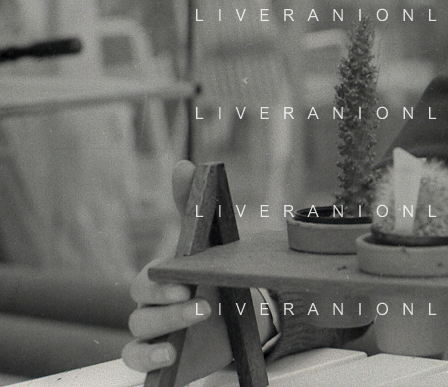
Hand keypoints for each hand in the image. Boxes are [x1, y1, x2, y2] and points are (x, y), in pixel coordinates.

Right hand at [123, 161, 271, 380]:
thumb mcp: (213, 246)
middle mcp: (153, 303)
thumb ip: (194, 209)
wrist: (237, 320)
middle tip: (199, 299)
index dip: (160, 281)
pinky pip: (136, 358)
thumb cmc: (216, 277)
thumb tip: (184, 164)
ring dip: (168, 325)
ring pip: (140, 328)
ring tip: (200, 315)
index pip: (148, 277)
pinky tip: (168, 355)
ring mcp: (154, 329)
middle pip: (141, 302)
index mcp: (164, 277)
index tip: (183, 280)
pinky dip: (147, 357)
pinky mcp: (160, 354)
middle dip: (166, 301)